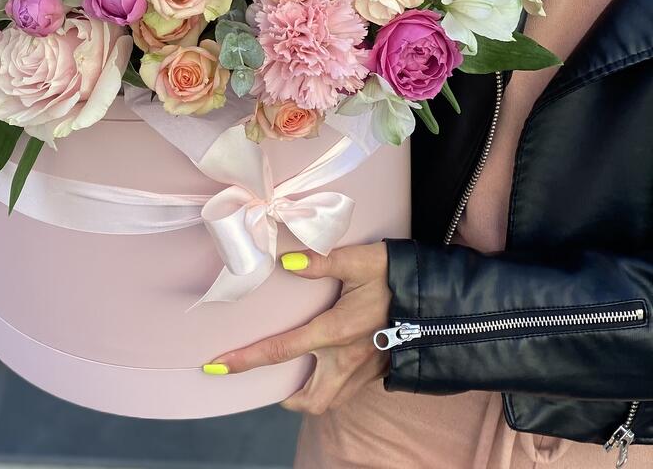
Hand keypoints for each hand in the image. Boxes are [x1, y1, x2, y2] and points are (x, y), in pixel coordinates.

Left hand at [205, 243, 390, 414]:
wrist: (445, 302)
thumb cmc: (399, 276)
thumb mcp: (360, 260)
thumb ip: (321, 260)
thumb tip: (284, 260)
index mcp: (336, 332)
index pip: (280, 351)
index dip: (245, 360)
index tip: (216, 367)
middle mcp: (348, 360)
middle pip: (308, 399)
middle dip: (285, 396)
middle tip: (271, 380)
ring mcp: (366, 370)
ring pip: (330, 401)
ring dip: (309, 395)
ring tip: (296, 376)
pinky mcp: (381, 371)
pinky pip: (349, 391)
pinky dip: (332, 385)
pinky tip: (329, 364)